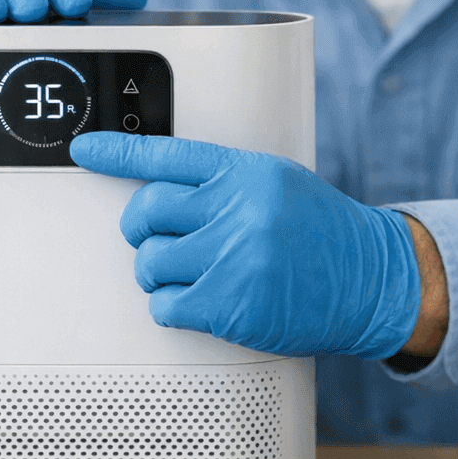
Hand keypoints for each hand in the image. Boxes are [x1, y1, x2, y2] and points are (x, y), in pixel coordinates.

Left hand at [69, 132, 420, 358]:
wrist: (371, 280)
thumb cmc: (326, 235)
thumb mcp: (281, 186)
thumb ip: (228, 184)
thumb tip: (170, 192)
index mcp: (247, 172)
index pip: (168, 156)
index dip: (119, 153)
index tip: (86, 150)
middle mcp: (236, 209)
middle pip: (146, 212)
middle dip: (143, 230)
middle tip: (160, 239)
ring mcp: (231, 257)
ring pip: (150, 262)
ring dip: (159, 274)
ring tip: (192, 275)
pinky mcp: (228, 304)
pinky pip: (164, 306)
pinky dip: (173, 309)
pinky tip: (200, 303)